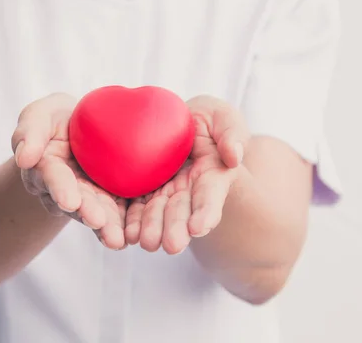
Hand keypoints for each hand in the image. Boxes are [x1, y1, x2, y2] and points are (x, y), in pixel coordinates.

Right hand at [11, 93, 126, 249]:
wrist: (82, 127)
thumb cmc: (56, 119)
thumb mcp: (40, 115)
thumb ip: (30, 132)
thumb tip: (24, 159)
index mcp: (45, 167)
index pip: (52, 176)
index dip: (61, 188)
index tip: (69, 201)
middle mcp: (64, 189)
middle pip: (75, 202)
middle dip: (86, 212)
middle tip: (97, 221)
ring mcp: (87, 197)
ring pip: (95, 213)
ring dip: (105, 226)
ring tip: (116, 239)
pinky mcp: (108, 200)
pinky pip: (116, 213)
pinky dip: (123, 224)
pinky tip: (132, 235)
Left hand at [125, 95, 249, 253]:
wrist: (175, 123)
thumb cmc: (204, 119)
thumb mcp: (221, 117)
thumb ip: (231, 132)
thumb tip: (234, 156)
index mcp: (211, 176)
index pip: (210, 196)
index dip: (206, 212)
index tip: (198, 227)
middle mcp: (188, 191)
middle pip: (182, 212)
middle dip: (176, 228)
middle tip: (171, 245)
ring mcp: (164, 194)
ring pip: (158, 214)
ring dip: (153, 229)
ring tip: (147, 242)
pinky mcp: (142, 192)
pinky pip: (136, 208)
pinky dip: (132, 222)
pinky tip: (126, 234)